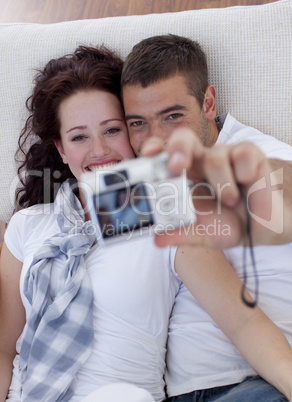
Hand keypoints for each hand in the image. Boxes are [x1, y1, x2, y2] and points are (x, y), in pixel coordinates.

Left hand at [141, 129, 291, 247]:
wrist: (258, 229)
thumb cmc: (224, 224)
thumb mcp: (201, 233)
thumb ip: (180, 234)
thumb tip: (157, 239)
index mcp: (182, 175)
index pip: (163, 155)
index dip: (153, 151)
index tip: (147, 157)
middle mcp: (200, 160)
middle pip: (183, 138)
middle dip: (177, 149)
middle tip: (177, 167)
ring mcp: (224, 154)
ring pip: (215, 157)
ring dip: (222, 184)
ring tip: (229, 201)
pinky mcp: (249, 154)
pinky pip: (243, 155)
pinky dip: (244, 174)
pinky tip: (246, 184)